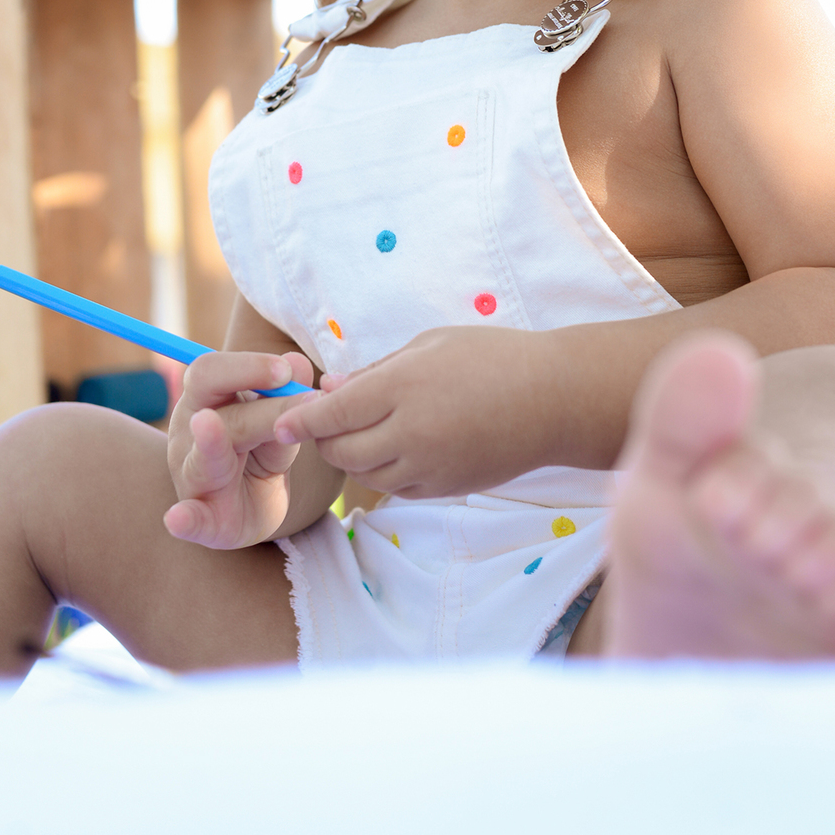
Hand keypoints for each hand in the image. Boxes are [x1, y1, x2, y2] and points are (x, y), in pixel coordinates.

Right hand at [164, 350, 314, 548]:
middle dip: (243, 379)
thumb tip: (299, 361)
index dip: (249, 364)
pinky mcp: (201, 521)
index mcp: (206, 402)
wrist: (251, 513)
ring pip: (200, 455)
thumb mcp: (277, 426)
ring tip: (207, 425)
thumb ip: (286, 399)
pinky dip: (184, 519)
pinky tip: (178, 519)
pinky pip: (189, 519)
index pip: (212, 369)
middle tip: (284, 380)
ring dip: (208, 442)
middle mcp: (190, 432)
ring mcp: (190, 476)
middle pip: (203, 392)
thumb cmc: (258, 457)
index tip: (288, 370)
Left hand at [271, 326, 549, 499]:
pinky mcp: (444, 488)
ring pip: (364, 474)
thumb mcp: (428, 345)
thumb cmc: (492, 357)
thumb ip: (374, 370)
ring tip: (358, 429)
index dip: (300, 419)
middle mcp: (412, 432)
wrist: (554, 400)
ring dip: (351, 455)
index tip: (280, 420)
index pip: (333, 413)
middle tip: (322, 419)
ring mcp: (429, 466)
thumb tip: (328, 388)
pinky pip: (394, 487)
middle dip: (323, 438)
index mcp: (404, 387)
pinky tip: (393, 445)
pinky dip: (382, 469)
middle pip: (341, 450)